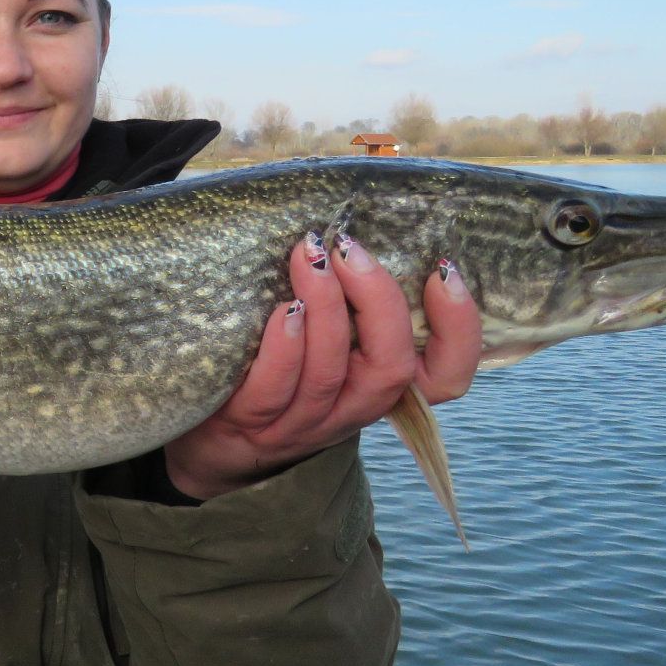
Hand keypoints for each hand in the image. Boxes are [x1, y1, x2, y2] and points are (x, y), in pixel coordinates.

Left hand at [162, 232, 481, 499]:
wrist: (207, 440)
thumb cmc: (273, 371)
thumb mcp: (325, 344)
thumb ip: (350, 302)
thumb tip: (354, 225)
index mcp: (375, 387)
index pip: (445, 377)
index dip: (458, 330)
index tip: (444, 270)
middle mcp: (348, 411)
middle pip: (390, 370)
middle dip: (378, 301)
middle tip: (350, 248)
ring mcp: (299, 423)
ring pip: (329, 374)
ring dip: (325, 308)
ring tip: (310, 255)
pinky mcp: (248, 425)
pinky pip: (273, 392)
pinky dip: (283, 349)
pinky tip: (281, 310)